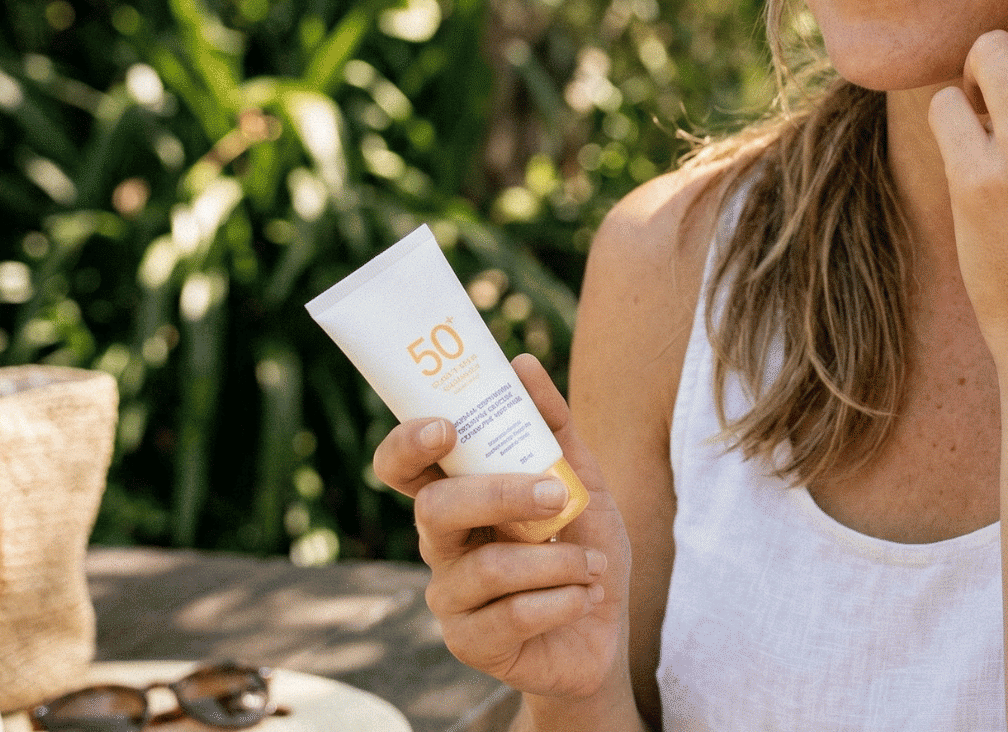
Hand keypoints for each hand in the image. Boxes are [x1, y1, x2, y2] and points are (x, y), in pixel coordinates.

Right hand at [372, 353, 630, 698]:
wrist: (604, 632)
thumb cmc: (583, 550)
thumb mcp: (583, 482)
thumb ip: (554, 427)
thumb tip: (522, 362)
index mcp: (458, 499)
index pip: (403, 468)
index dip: (408, 445)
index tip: (446, 428)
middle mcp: (442, 545)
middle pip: (435, 510)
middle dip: (500, 495)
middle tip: (556, 494)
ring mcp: (450, 598)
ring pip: (485, 568)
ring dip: (557, 560)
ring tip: (593, 565)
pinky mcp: (470, 644)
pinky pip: (510, 616)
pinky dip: (563, 601)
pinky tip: (584, 598)